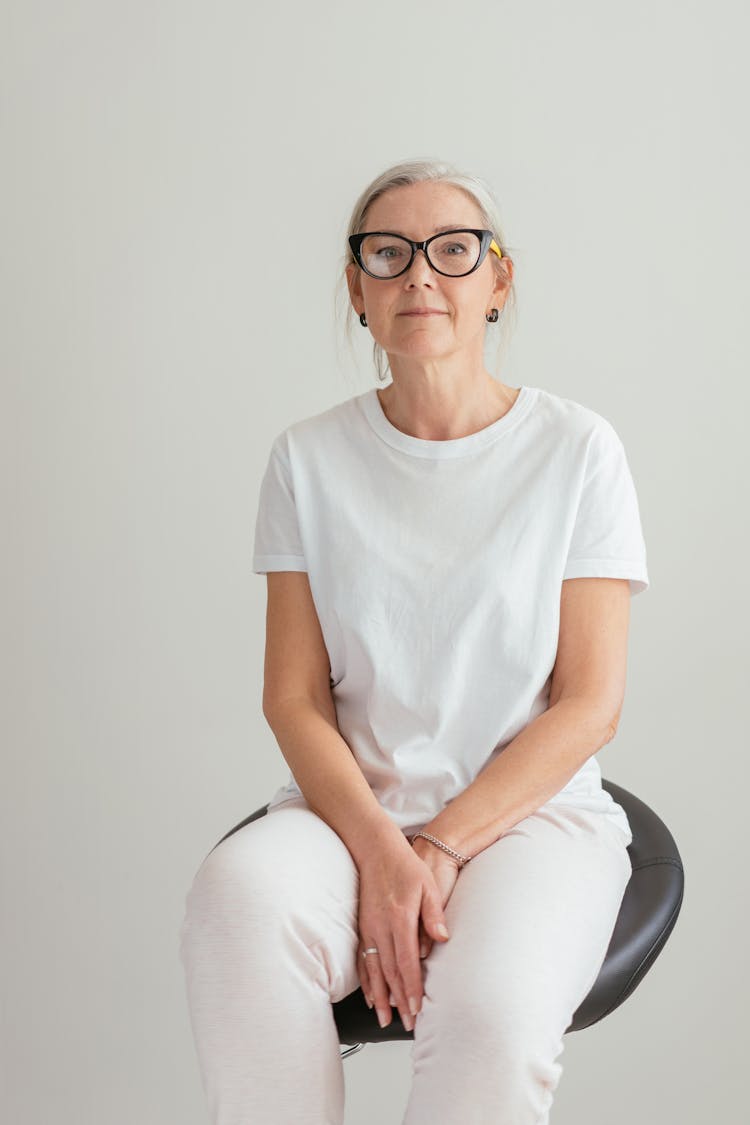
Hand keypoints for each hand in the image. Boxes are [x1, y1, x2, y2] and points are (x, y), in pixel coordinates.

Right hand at [356, 837, 452, 1031]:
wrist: (376, 850)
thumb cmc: (405, 866)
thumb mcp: (428, 885)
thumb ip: (434, 915)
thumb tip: (442, 939)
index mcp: (399, 919)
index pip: (407, 962)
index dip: (412, 988)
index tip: (417, 1008)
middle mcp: (381, 928)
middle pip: (390, 972)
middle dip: (399, 1001)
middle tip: (408, 1023)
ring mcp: (369, 929)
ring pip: (374, 971)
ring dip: (381, 997)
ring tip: (387, 1019)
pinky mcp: (363, 928)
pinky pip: (363, 961)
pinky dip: (367, 981)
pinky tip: (371, 996)